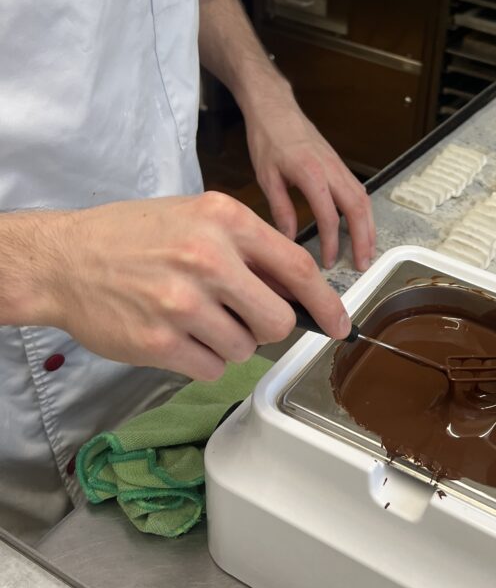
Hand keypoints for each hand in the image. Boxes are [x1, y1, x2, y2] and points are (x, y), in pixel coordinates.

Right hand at [34, 193, 350, 380]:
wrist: (64, 259)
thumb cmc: (132, 236)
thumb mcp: (196, 218)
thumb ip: (247, 248)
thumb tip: (295, 291)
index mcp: (224, 219)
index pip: (298, 267)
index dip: (326, 302)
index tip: (339, 323)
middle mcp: (208, 259)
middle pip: (277, 320)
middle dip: (268, 328)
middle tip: (243, 319)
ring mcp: (182, 303)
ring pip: (244, 349)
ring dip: (228, 344)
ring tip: (193, 319)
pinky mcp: (159, 342)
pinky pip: (211, 368)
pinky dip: (201, 360)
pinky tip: (176, 335)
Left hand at [246, 95, 375, 271]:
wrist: (275, 108)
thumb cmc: (268, 138)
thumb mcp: (267, 177)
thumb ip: (281, 209)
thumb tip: (289, 239)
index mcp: (311, 174)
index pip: (329, 216)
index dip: (330, 243)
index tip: (327, 262)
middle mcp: (331, 170)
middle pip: (357, 209)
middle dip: (363, 239)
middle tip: (363, 264)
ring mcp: (339, 166)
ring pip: (364, 200)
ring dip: (369, 227)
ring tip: (368, 252)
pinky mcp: (339, 165)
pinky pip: (359, 191)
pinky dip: (364, 212)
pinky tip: (362, 227)